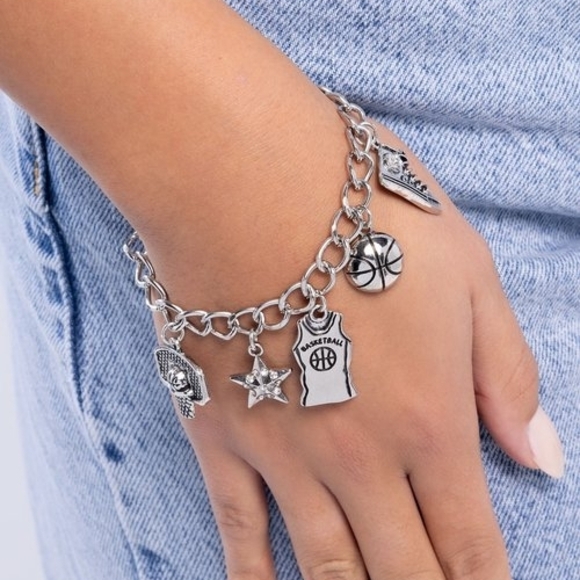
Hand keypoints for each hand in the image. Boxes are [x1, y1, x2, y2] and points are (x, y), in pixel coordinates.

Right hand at [152, 127, 562, 579]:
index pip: (470, 541)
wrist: (249, 184)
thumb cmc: (365, 215)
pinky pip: (238, 528)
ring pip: (326, 565)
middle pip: (402, 570)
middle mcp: (357, 455)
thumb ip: (505, 373)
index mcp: (429, 419)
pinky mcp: (219, 432)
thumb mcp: (468, 273)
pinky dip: (254, 577)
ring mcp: (281, 451)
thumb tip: (542, 458)